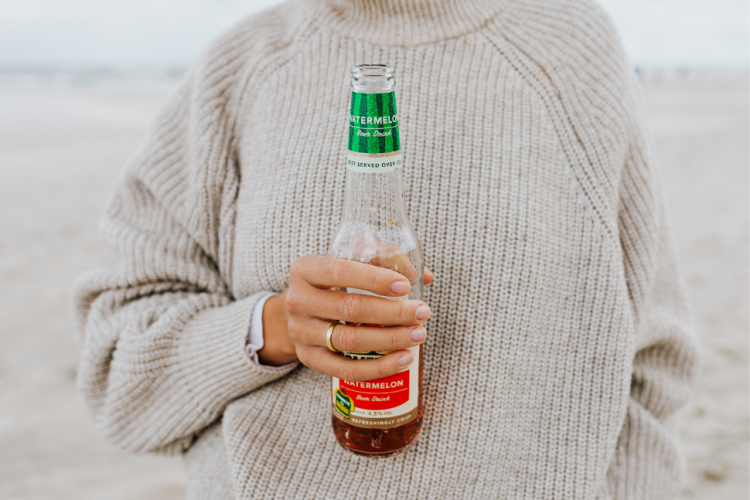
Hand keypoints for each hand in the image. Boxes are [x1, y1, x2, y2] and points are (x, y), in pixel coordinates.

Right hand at [258, 255, 433, 382]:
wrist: (300, 312)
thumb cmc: (335, 282)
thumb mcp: (350, 260)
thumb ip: (384, 258)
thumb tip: (423, 276)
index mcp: (305, 269)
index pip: (339, 271)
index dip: (374, 279)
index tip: (406, 286)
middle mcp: (298, 300)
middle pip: (349, 308)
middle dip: (392, 312)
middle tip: (422, 312)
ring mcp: (301, 332)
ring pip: (349, 340)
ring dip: (389, 339)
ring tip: (418, 334)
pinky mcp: (309, 358)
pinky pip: (346, 369)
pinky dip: (378, 367)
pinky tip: (404, 359)